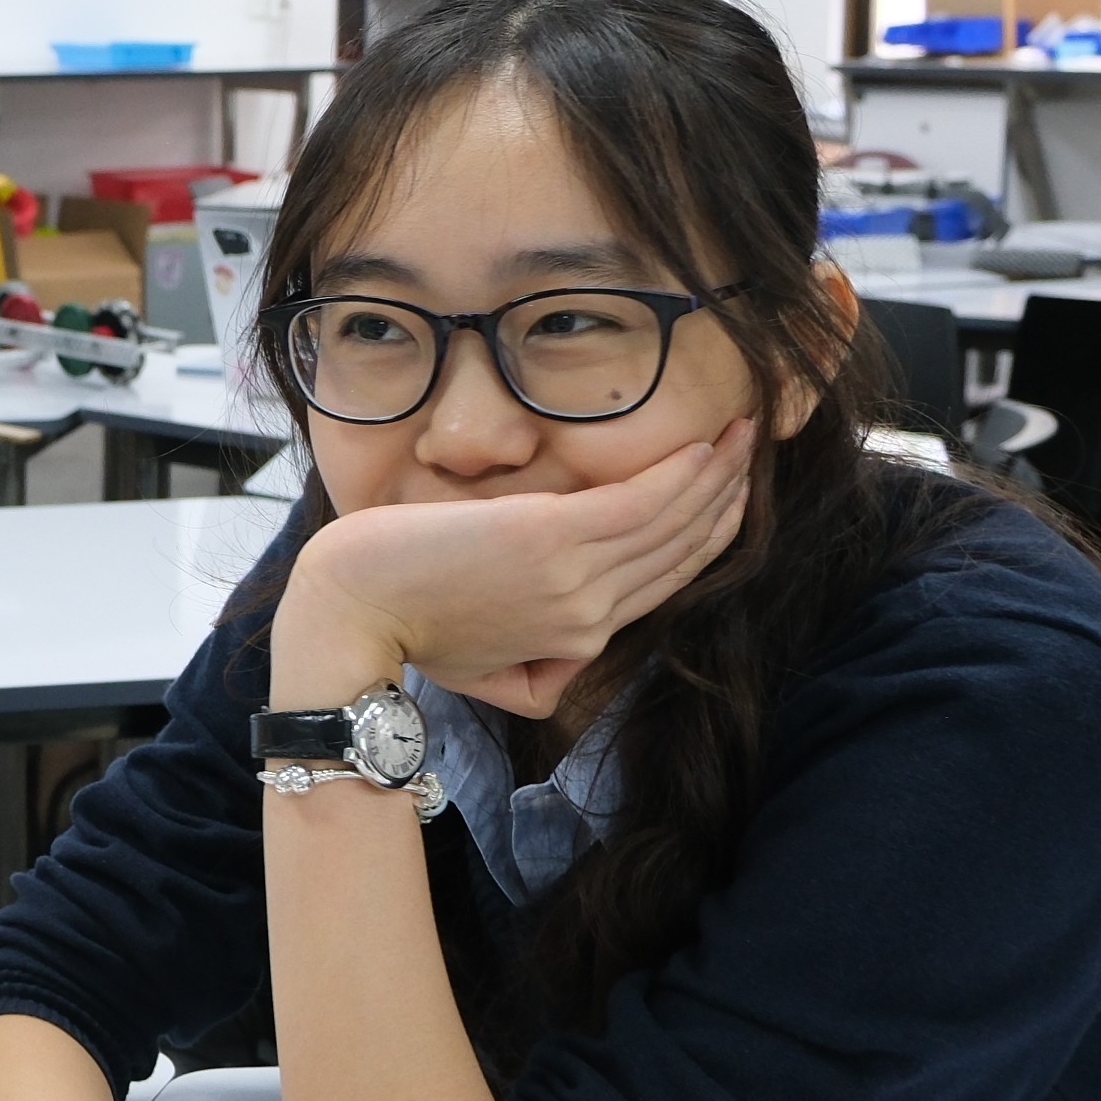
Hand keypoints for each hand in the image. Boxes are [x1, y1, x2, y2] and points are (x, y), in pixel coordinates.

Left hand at [278, 423, 752, 717]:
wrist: (349, 612)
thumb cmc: (403, 623)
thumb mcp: (485, 663)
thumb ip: (542, 666)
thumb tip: (577, 656)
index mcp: (579, 638)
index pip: (663, 582)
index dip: (704, 538)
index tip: (729, 495)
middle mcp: (590, 613)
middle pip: (681, 551)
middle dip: (727, 500)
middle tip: (752, 449)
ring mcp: (573, 579)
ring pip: (672, 524)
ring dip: (719, 477)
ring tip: (746, 433)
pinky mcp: (548, 541)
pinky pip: (640, 505)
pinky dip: (682, 477)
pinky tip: (710, 449)